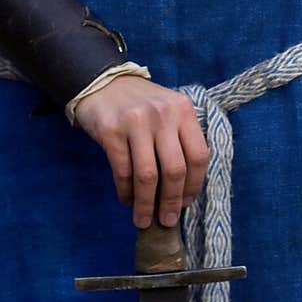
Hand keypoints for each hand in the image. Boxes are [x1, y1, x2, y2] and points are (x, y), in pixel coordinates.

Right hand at [73, 75, 209, 229]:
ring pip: (148, 176)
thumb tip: (182, 191)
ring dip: (146, 204)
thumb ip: (179, 139)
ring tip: (143, 219)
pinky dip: (125, 192)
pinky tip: (127, 199)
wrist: (103, 82)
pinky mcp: (112, 131)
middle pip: (175, 169)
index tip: (185, 203)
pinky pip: (122, 171)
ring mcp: (136, 121)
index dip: (194, 186)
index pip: (199, 155)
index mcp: (183, 110)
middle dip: (171, 202)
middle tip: (166, 220)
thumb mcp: (168, 110)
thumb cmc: (140, 104)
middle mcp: (163, 114)